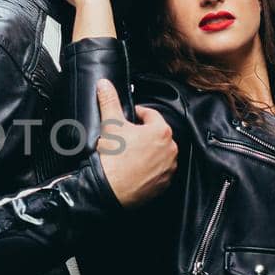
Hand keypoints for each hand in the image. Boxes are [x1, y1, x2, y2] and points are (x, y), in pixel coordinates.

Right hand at [93, 79, 176, 206]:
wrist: (112, 190)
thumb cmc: (114, 159)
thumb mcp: (110, 124)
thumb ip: (109, 101)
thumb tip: (104, 85)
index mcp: (161, 131)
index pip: (150, 115)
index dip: (137, 115)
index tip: (129, 119)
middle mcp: (170, 149)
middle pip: (156, 134)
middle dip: (143, 134)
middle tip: (127, 138)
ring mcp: (169, 167)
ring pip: (159, 152)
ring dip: (148, 151)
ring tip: (131, 153)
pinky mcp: (165, 183)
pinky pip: (160, 170)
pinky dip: (150, 168)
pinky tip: (136, 168)